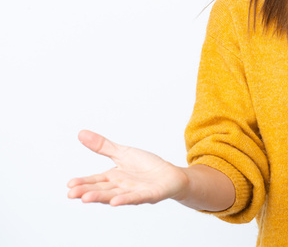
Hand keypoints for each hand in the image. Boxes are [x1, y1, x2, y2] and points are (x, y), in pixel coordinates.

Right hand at [67, 130, 187, 205]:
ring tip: (86, 198)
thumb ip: (103, 146)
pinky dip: (126, 199)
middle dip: (87, 192)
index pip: (95, 180)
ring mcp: (134, 192)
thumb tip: (81, 133)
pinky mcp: (149, 195)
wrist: (170, 175)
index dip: (83, 183)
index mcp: (114, 177)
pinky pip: (136, 198)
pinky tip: (115, 202)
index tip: (69, 185)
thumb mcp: (123, 153)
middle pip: (102, 190)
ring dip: (101, 197)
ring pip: (115, 195)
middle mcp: (121, 187)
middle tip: (72, 194)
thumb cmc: (146, 166)